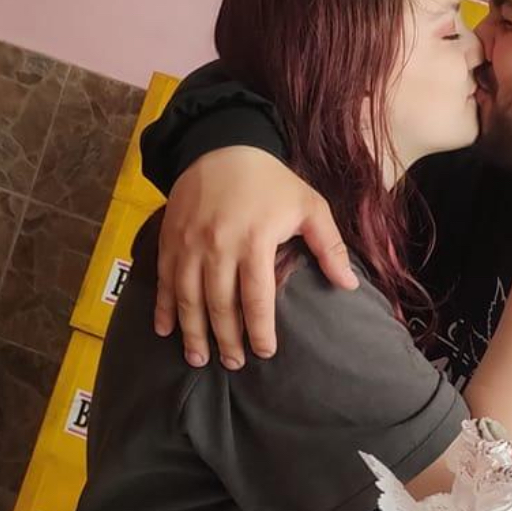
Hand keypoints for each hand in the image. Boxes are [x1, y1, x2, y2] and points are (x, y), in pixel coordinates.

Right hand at [154, 147, 357, 367]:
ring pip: (188, 298)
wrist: (221, 146)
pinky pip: (164, 280)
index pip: (256, 297)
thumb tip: (349, 284)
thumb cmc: (271, 181)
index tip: (265, 353)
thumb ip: (329, 247)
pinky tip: (166, 331)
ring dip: (192, 332)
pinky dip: (163, 308)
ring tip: (199, 359)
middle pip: (219, 304)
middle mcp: (218, 246)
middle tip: (233, 364)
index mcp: (255, 241)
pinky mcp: (169, 239)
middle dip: (226, 340)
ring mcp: (189, 243)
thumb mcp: (309, 206)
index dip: (259, 329)